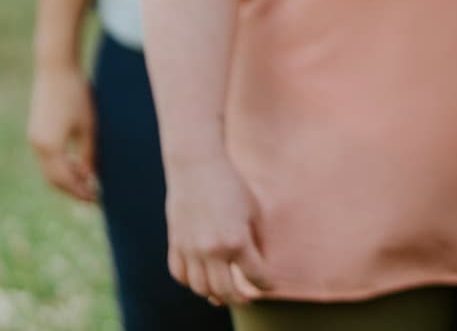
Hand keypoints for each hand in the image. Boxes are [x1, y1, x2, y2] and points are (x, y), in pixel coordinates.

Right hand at [27, 63, 97, 202]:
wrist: (56, 69)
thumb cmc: (77, 95)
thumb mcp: (89, 126)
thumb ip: (89, 153)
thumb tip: (90, 175)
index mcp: (50, 147)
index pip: (65, 180)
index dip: (80, 191)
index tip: (96, 200)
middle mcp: (38, 146)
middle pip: (53, 179)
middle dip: (72, 189)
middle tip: (92, 196)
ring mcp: (34, 139)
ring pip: (49, 169)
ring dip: (66, 178)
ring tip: (88, 181)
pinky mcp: (36, 131)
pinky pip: (47, 157)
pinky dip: (61, 165)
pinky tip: (78, 164)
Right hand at [164, 154, 268, 307]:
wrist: (197, 168)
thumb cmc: (232, 186)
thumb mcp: (253, 211)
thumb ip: (258, 240)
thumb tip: (261, 263)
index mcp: (237, 240)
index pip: (255, 275)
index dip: (265, 284)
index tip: (270, 286)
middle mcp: (211, 250)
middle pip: (225, 291)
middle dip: (239, 298)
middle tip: (247, 298)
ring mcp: (190, 249)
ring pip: (200, 288)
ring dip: (213, 293)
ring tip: (224, 292)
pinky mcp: (175, 244)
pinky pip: (180, 274)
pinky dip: (191, 282)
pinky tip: (202, 279)